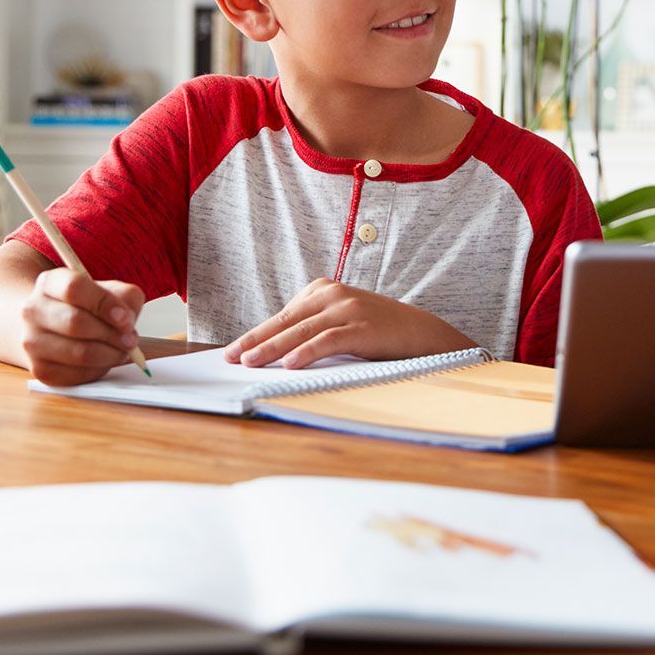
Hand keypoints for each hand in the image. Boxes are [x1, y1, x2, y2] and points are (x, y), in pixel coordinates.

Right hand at [20, 268, 144, 386]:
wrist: (52, 328)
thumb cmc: (85, 307)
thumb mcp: (107, 290)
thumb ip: (125, 298)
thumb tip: (127, 322)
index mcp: (49, 283)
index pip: (74, 288)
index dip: (105, 303)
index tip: (126, 317)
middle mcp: (33, 310)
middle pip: (76, 323)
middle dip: (112, 334)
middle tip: (131, 339)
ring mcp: (32, 342)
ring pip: (79, 353)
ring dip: (110, 354)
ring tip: (124, 350)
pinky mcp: (40, 369)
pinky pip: (78, 374)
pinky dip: (100, 369)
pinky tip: (106, 359)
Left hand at [224, 278, 475, 369]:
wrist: (422, 334)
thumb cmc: (377, 332)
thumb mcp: (340, 321)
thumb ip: (312, 328)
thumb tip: (274, 352)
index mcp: (323, 289)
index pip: (282, 315)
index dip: (256, 333)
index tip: (234, 350)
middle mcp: (332, 294)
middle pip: (286, 321)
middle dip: (255, 340)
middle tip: (232, 357)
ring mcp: (348, 309)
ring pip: (301, 330)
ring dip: (272, 348)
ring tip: (250, 362)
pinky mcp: (362, 326)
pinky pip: (327, 340)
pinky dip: (306, 352)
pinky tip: (290, 364)